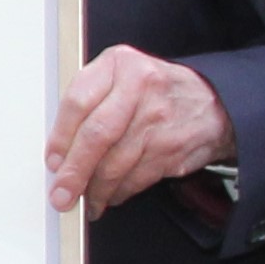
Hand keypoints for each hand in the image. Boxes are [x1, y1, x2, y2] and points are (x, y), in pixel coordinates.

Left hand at [47, 47, 232, 214]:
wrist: (212, 102)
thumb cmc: (154, 91)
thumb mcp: (121, 75)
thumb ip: (89, 100)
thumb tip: (59, 150)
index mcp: (119, 64)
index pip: (78, 102)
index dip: (60, 138)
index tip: (52, 162)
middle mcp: (140, 87)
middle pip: (97, 136)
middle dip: (74, 172)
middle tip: (62, 195)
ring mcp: (159, 118)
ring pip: (116, 164)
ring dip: (96, 190)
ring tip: (85, 199)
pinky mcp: (172, 148)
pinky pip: (136, 178)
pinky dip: (118, 192)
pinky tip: (110, 195)